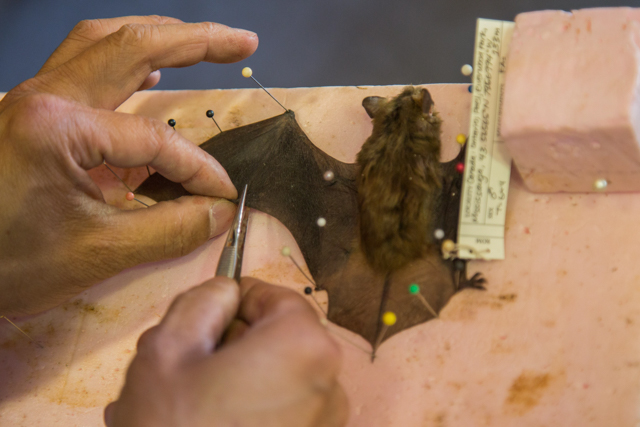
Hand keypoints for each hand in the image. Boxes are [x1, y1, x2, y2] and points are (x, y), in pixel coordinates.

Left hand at [0, 16, 257, 315]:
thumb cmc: (6, 264)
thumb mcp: (96, 253)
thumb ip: (169, 229)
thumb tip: (219, 212)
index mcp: (58, 126)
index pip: (155, 138)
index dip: (199, 168)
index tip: (223, 196)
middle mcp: (44, 94)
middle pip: (132, 45)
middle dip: (196, 40)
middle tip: (242, 42)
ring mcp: (31, 96)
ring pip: (102, 41)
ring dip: (158, 36)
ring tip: (201, 43)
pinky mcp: (29, 111)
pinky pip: (82, 64)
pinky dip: (123, 61)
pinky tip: (149, 75)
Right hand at [105, 277, 347, 426]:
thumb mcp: (168, 349)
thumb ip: (203, 300)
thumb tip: (226, 292)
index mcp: (304, 346)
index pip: (276, 298)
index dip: (238, 300)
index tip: (209, 315)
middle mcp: (330, 386)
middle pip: (280, 340)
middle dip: (235, 344)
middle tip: (188, 364)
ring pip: (279, 380)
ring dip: (239, 381)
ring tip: (188, 404)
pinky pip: (284, 416)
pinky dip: (250, 413)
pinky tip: (206, 426)